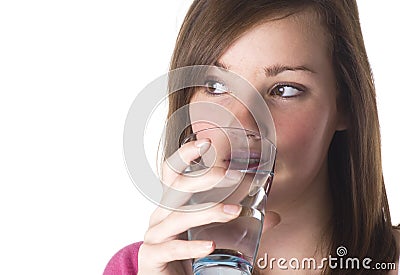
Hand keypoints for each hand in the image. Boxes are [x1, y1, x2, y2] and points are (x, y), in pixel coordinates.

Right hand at [138, 139, 242, 273]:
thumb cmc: (191, 254)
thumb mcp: (217, 234)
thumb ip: (242, 224)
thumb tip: (273, 216)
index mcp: (173, 204)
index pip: (173, 172)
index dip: (184, 155)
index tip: (205, 143)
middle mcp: (160, 215)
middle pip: (176, 188)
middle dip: (204, 178)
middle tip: (231, 176)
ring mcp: (154, 235)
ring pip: (178, 217)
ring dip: (208, 212)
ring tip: (234, 211)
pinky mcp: (152, 257)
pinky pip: (171, 248)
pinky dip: (191, 247)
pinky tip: (211, 245)